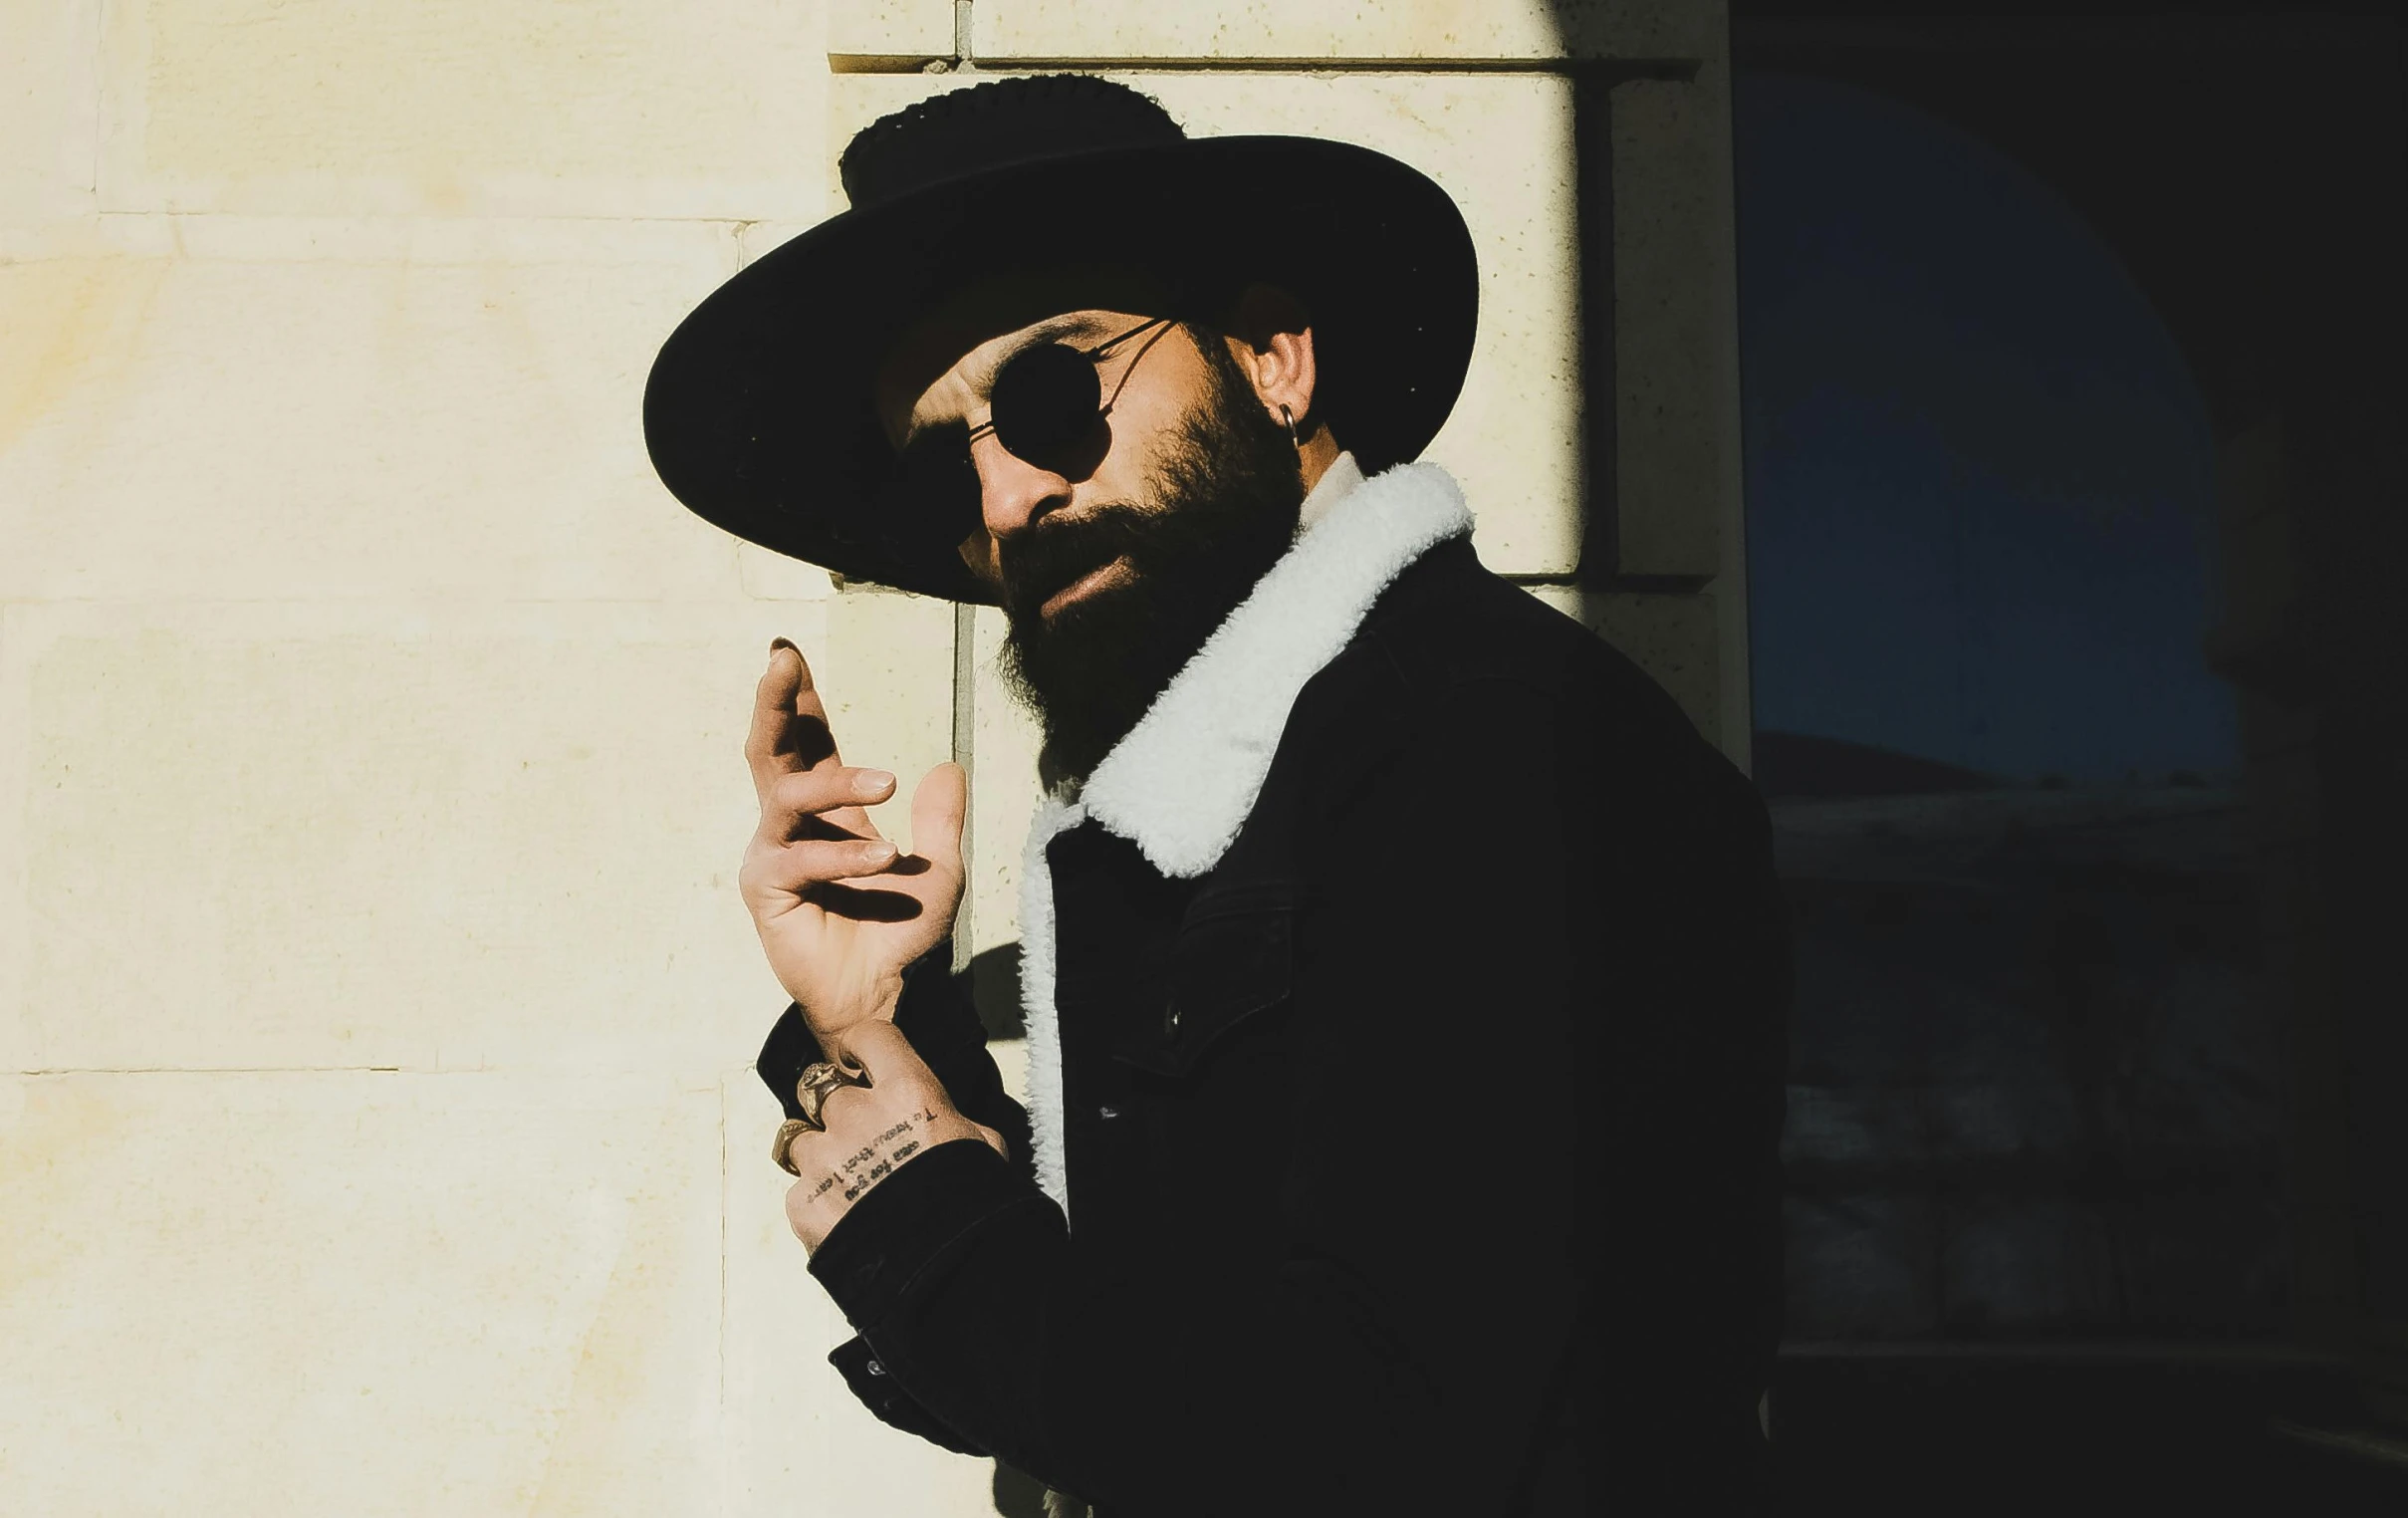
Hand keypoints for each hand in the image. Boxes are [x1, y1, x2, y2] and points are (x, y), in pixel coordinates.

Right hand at [739, 639, 966, 1045]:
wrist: (885, 992)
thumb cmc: (900, 930)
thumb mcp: (939, 872)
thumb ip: (941, 821)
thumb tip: (948, 765)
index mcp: (827, 809)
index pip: (808, 741)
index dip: (798, 698)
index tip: (788, 650)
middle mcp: (792, 824)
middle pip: (770, 748)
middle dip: (774, 701)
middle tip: (783, 660)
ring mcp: (774, 853)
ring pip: (789, 794)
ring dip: (838, 781)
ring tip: (886, 783)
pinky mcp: (767, 889)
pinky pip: (800, 859)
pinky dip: (842, 856)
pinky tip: (883, 860)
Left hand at [781, 1019, 1006, 1253]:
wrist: (944, 1271)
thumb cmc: (971, 1206)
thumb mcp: (983, 1148)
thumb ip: (952, 1122)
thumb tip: (946, 1120)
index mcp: (907, 1092)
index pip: (869, 1036)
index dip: (862, 1047)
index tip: (861, 1060)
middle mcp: (856, 1115)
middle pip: (825, 1091)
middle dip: (839, 1110)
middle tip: (861, 1138)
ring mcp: (823, 1159)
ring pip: (802, 1139)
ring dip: (822, 1156)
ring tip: (850, 1187)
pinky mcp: (802, 1202)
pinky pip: (798, 1189)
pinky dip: (815, 1201)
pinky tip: (844, 1219)